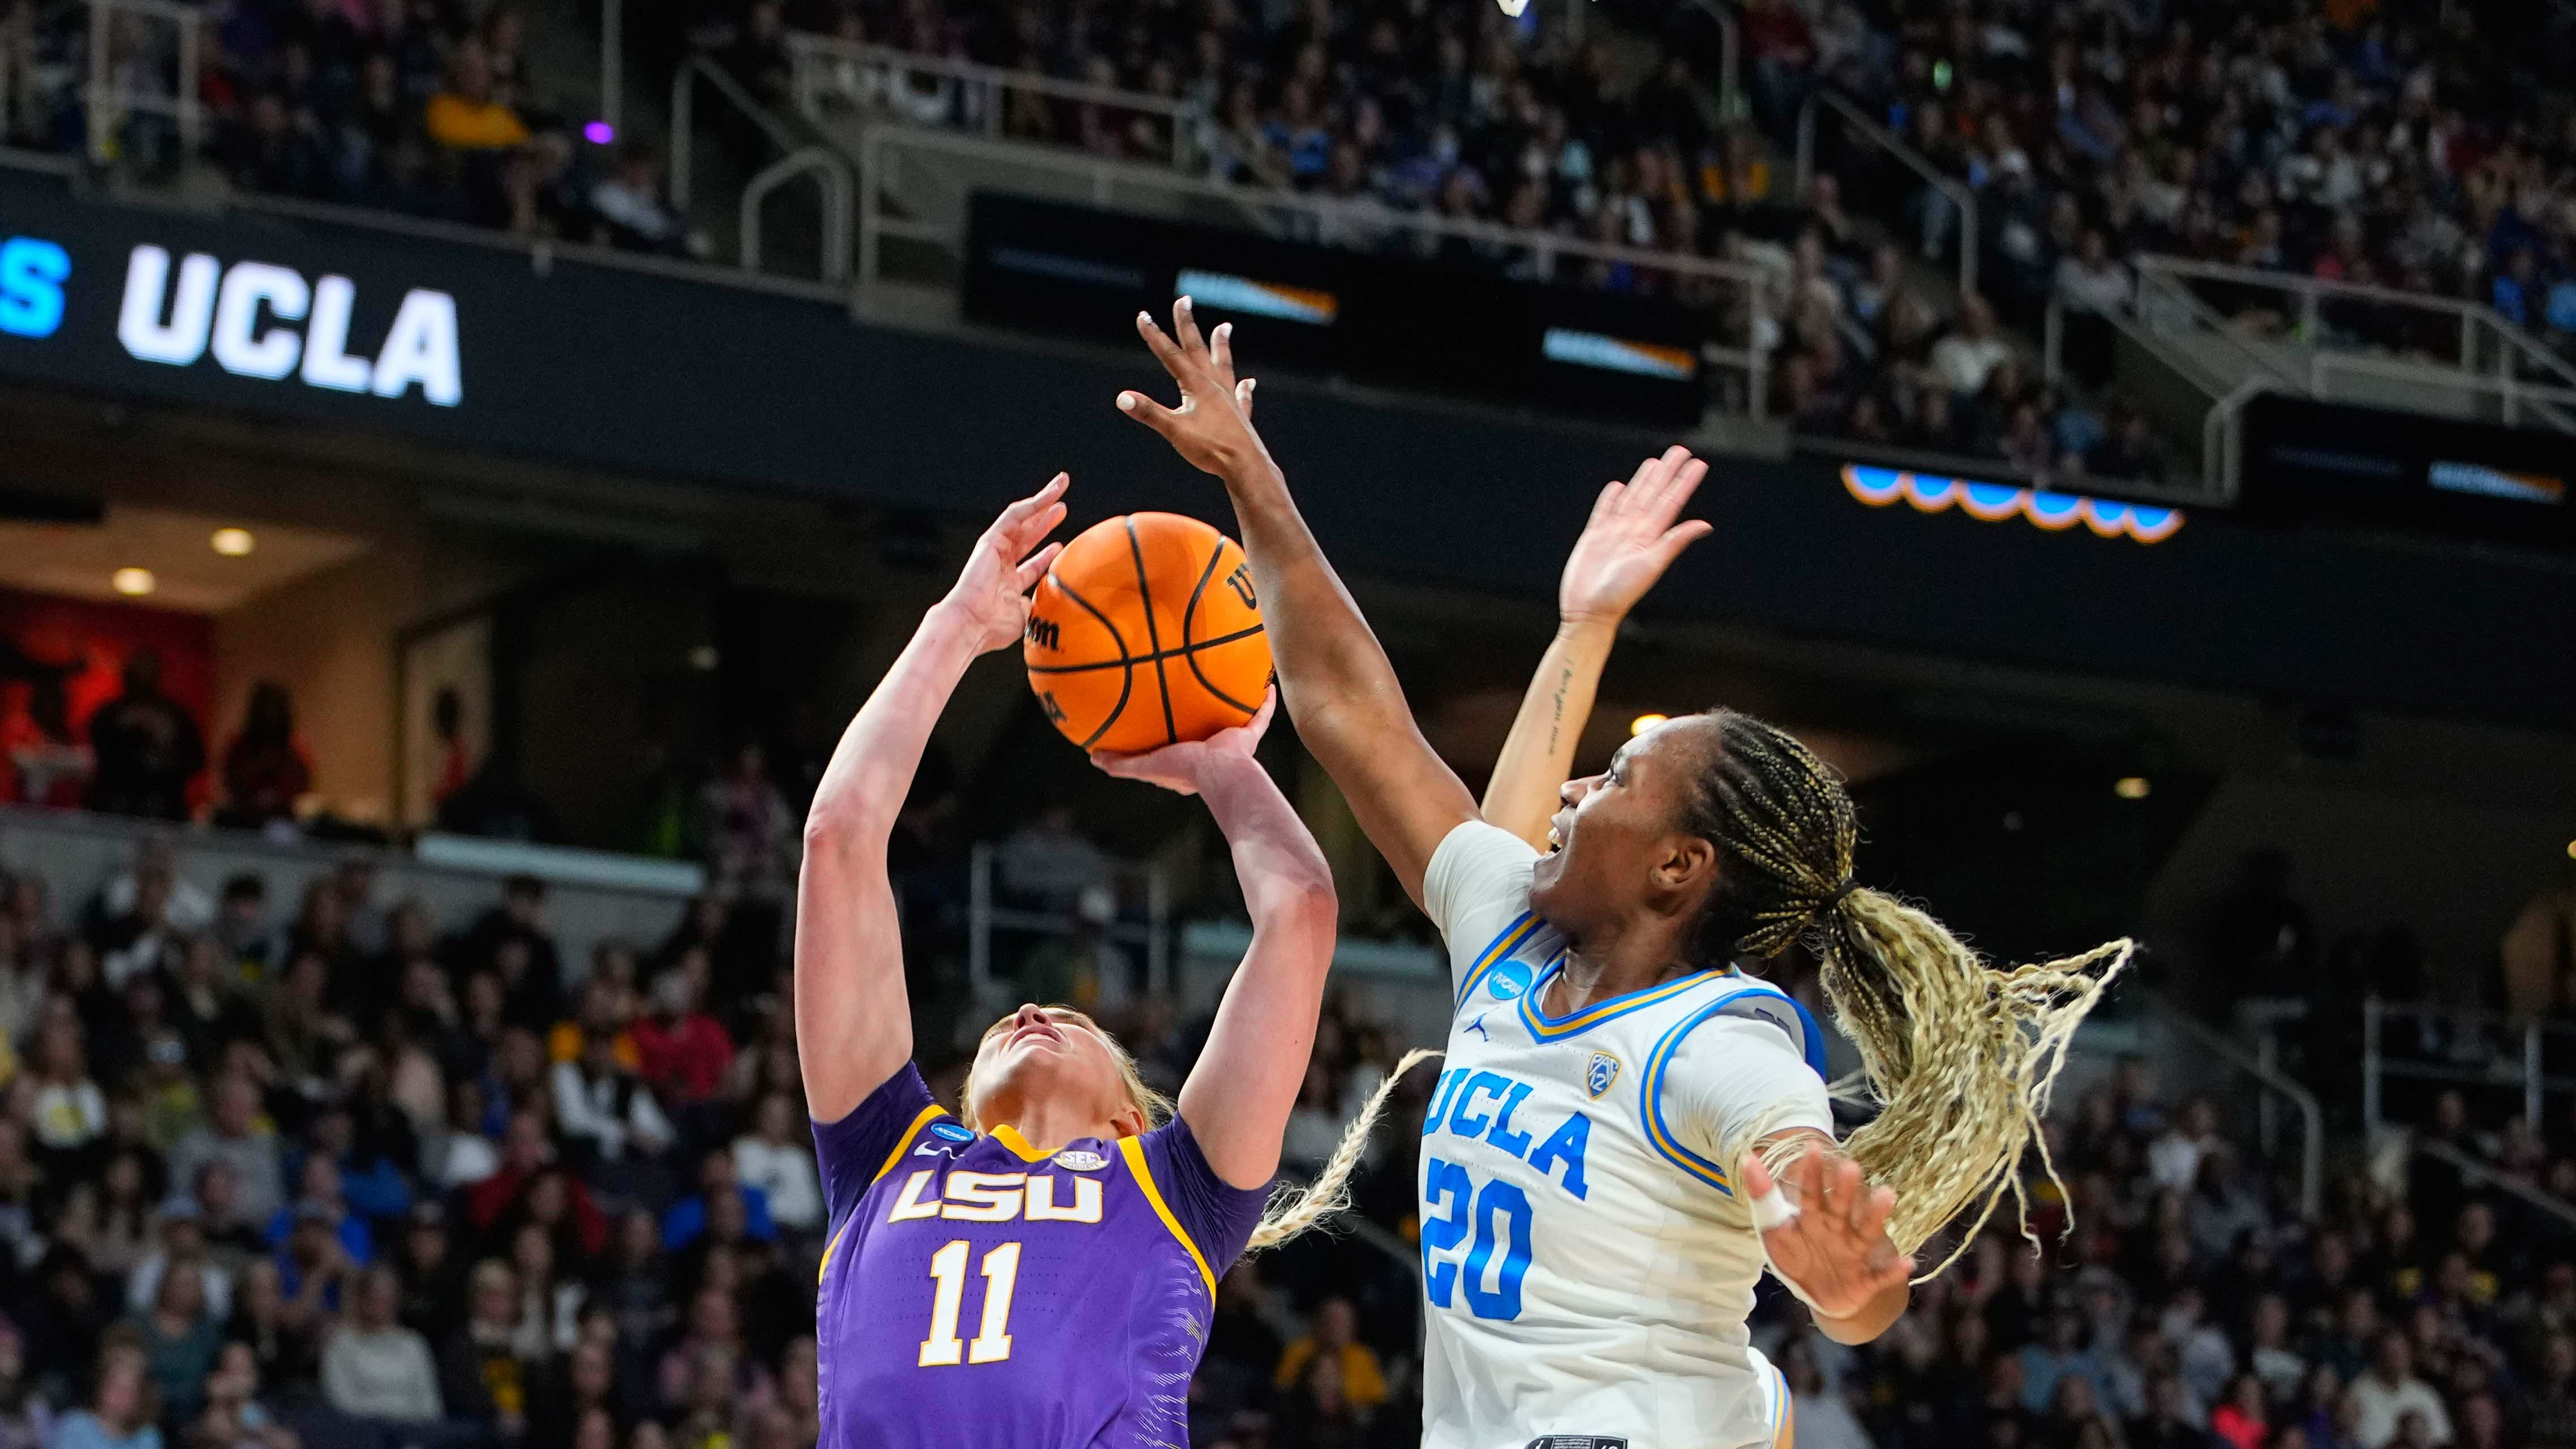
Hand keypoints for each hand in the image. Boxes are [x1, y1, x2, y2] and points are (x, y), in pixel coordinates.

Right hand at [943, 474, 1069, 653]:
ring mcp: (995, 550)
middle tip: (1063, 508)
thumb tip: (1052, 599)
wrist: (972, 624)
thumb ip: (1037, 602)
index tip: (1062, 545)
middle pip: (1028, 536)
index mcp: (1008, 583)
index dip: (1047, 554)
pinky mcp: (991, 539)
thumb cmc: (993, 627)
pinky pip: (1014, 515)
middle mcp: (1001, 564)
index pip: (1032, 563)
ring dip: (1043, 503)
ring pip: (1023, 519)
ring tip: (1060, 487)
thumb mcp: (1025, 615)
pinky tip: (1049, 496)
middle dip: (1046, 520)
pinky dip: (1033, 504)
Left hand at [1090, 691, 1274, 795]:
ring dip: (1235, 705)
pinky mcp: (1248, 737)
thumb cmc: (1184, 770)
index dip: (1170, 736)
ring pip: (1235, 720)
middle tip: (1196, 695)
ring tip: (1233, 683)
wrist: (1220, 772)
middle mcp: (1212, 751)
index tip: (1163, 721)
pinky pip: (1260, 716)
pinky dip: (1264, 702)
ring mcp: (1232, 744)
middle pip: (1206, 729)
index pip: (1177, 747)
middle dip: (1203, 716)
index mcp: (1189, 762)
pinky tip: (1266, 685)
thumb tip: (1093, 757)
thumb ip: (1122, 764)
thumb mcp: (1146, 766)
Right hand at [1119, 298, 1264, 476]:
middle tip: (1184, 300)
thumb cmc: (1211, 449)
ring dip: (1221, 345)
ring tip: (1225, 327)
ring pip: (1223, 364)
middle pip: (1198, 349)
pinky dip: (1244, 388)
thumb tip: (1122, 398)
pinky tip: (1249, 383)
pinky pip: (1242, 396)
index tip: (1143, 316)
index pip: (1171, 355)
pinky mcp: (1240, 416)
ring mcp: (1230, 399)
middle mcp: (1215, 386)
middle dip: (1187, 325)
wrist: (1246, 466)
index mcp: (1197, 386)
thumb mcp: (1175, 431)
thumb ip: (1149, 413)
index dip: (1155, 336)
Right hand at [1558, 445, 1712, 626]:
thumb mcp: (1651, 564)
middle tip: (1680, 450)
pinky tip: (1618, 486)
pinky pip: (1604, 511)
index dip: (1684, 482)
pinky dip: (1610, 497)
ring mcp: (1614, 533)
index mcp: (1651, 537)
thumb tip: (1706, 524)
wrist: (1589, 610)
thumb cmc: (1620, 593)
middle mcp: (1634, 531)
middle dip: (1666, 472)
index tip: (1697, 463)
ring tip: (1655, 463)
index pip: (1671, 502)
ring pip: (1632, 498)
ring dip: (1644, 480)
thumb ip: (1674, 541)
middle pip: (1653, 494)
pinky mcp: (1593, 536)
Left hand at [1745, 1141, 1913, 1321]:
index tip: (1811, 1147)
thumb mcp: (1774, 1229)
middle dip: (1845, 1190)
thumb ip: (1764, 1197)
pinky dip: (1892, 1272)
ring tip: (1887, 1195)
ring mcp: (1852, 1254)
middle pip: (1840, 1208)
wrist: (1820, 1295)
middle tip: (1851, 1166)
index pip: (1810, 1193)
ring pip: (1864, 1233)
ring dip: (1875, 1217)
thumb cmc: (1798, 1256)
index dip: (1810, 1173)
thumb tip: (1747, 1158)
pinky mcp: (1864, 1280)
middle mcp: (1837, 1231)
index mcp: (1813, 1218)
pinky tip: (1906, 1262)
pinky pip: (1879, 1276)